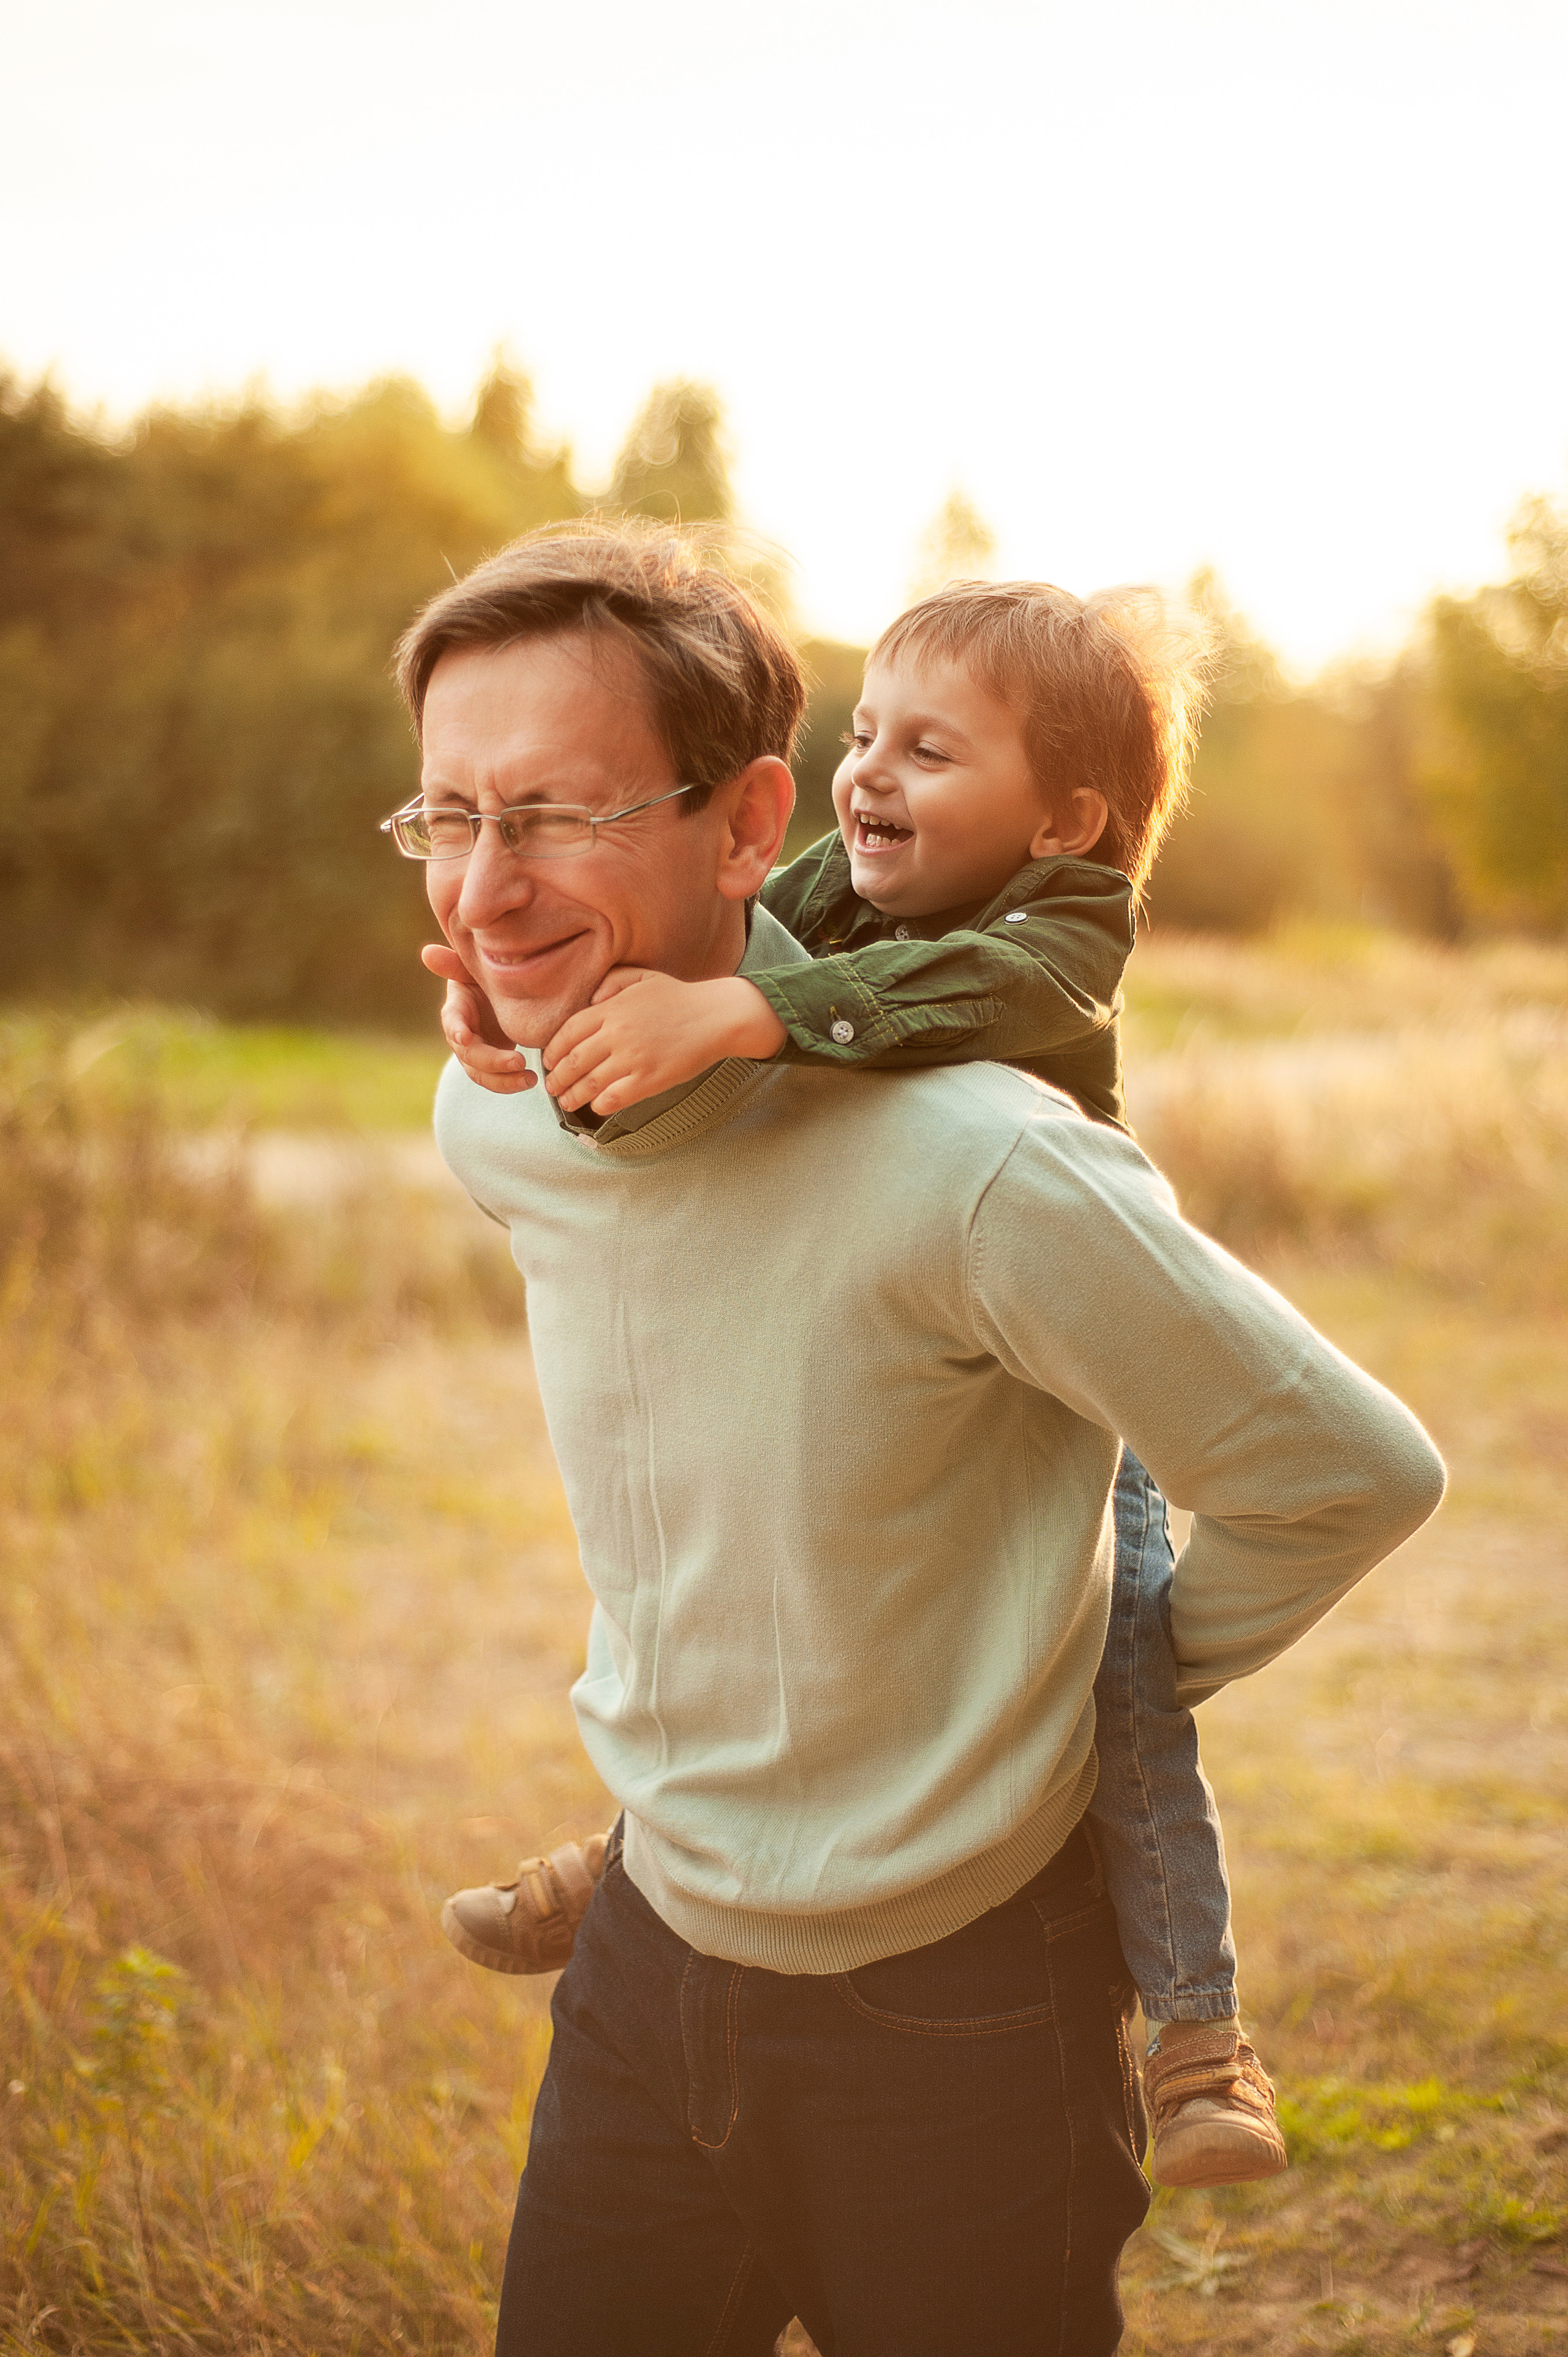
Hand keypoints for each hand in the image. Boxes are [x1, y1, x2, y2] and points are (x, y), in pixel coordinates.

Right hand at [421, 942, 534, 1095]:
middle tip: (518, 1061)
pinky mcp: (489, 1065)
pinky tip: (529, 1080)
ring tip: (529, 1079)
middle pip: (469, 1054)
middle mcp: (461, 1035)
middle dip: (492, 1061)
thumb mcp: (472, 970)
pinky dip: (510, 1083)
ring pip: (481, 1074)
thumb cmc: (483, 979)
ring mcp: (474, 1053)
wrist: (497, 996)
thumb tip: (427, 952)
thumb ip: (454, 964)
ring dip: (504, 1080)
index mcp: (456, 1009)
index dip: (457, 1029)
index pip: (452, 1022)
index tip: (465, 1037)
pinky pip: (495, 1080)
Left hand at [542, 970, 787, 1115]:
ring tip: (566, 1102)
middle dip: (557, 1078)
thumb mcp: (642, 977)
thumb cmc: (680, 998)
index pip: (568, 1032)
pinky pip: (614, 1098)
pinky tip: (597, 1106)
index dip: (553, 1051)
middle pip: (574, 1061)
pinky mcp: (649, 1080)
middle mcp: (617, 1034)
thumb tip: (589, 1000)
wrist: (716, 1017)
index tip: (550, 1061)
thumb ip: (611, 982)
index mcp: (612, 1008)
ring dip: (572, 1096)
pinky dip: (599, 1105)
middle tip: (552, 1086)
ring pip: (589, 1083)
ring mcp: (633, 1058)